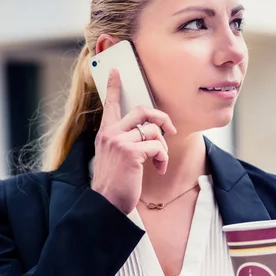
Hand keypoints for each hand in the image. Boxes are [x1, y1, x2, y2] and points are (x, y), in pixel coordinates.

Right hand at [92, 69, 176, 214]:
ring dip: (163, 147)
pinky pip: (158, 146)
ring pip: (154, 130)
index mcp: (105, 133)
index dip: (113, 86)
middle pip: (143, 110)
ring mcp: (119, 141)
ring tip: (159, 162)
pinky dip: (163, 158)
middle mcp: (110, 133)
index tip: (115, 72)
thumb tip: (148, 132)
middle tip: (170, 130)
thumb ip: (124, 141)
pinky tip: (158, 169)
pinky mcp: (131, 152)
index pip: (110, 104)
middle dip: (162, 118)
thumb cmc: (114, 183)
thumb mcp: (113, 157)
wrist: (105, 203)